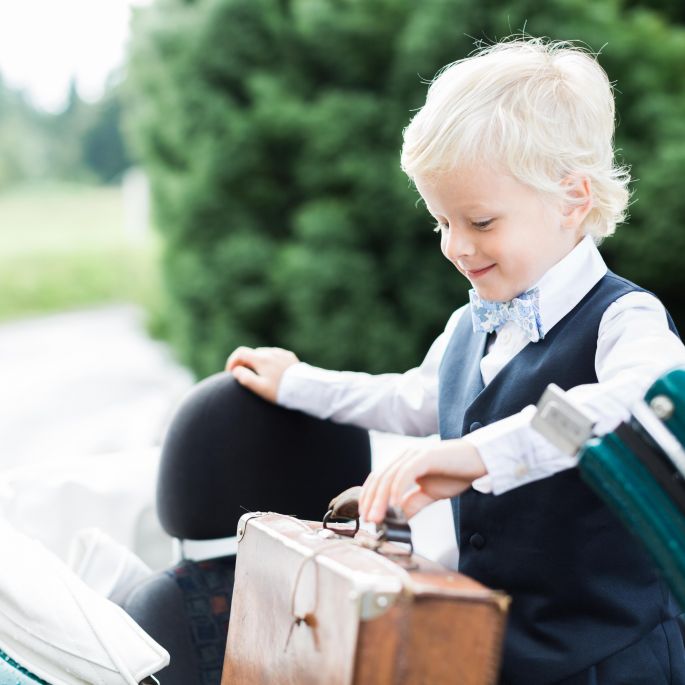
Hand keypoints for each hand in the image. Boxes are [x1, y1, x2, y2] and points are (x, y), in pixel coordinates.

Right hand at [225, 346, 298, 402]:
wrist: (305, 388)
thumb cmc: (280, 390)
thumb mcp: (260, 388)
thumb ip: (245, 378)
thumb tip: (236, 371)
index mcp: (261, 359)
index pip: (240, 352)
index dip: (232, 361)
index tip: (230, 373)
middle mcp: (270, 352)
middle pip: (252, 353)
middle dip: (245, 363)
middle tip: (244, 377)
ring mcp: (281, 353)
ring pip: (264, 354)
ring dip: (257, 362)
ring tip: (259, 376)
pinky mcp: (290, 357)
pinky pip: (275, 356)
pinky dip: (269, 362)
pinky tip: (273, 373)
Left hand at [358, 439, 486, 522]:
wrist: (480, 460)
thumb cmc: (456, 474)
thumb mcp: (430, 493)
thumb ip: (412, 503)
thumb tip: (397, 518)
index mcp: (403, 462)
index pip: (378, 479)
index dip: (368, 498)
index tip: (366, 517)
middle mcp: (404, 455)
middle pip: (379, 478)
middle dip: (371, 501)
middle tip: (368, 521)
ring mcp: (414, 454)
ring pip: (390, 477)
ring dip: (381, 499)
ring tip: (378, 517)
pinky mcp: (425, 456)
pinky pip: (406, 473)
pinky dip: (398, 489)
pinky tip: (395, 504)